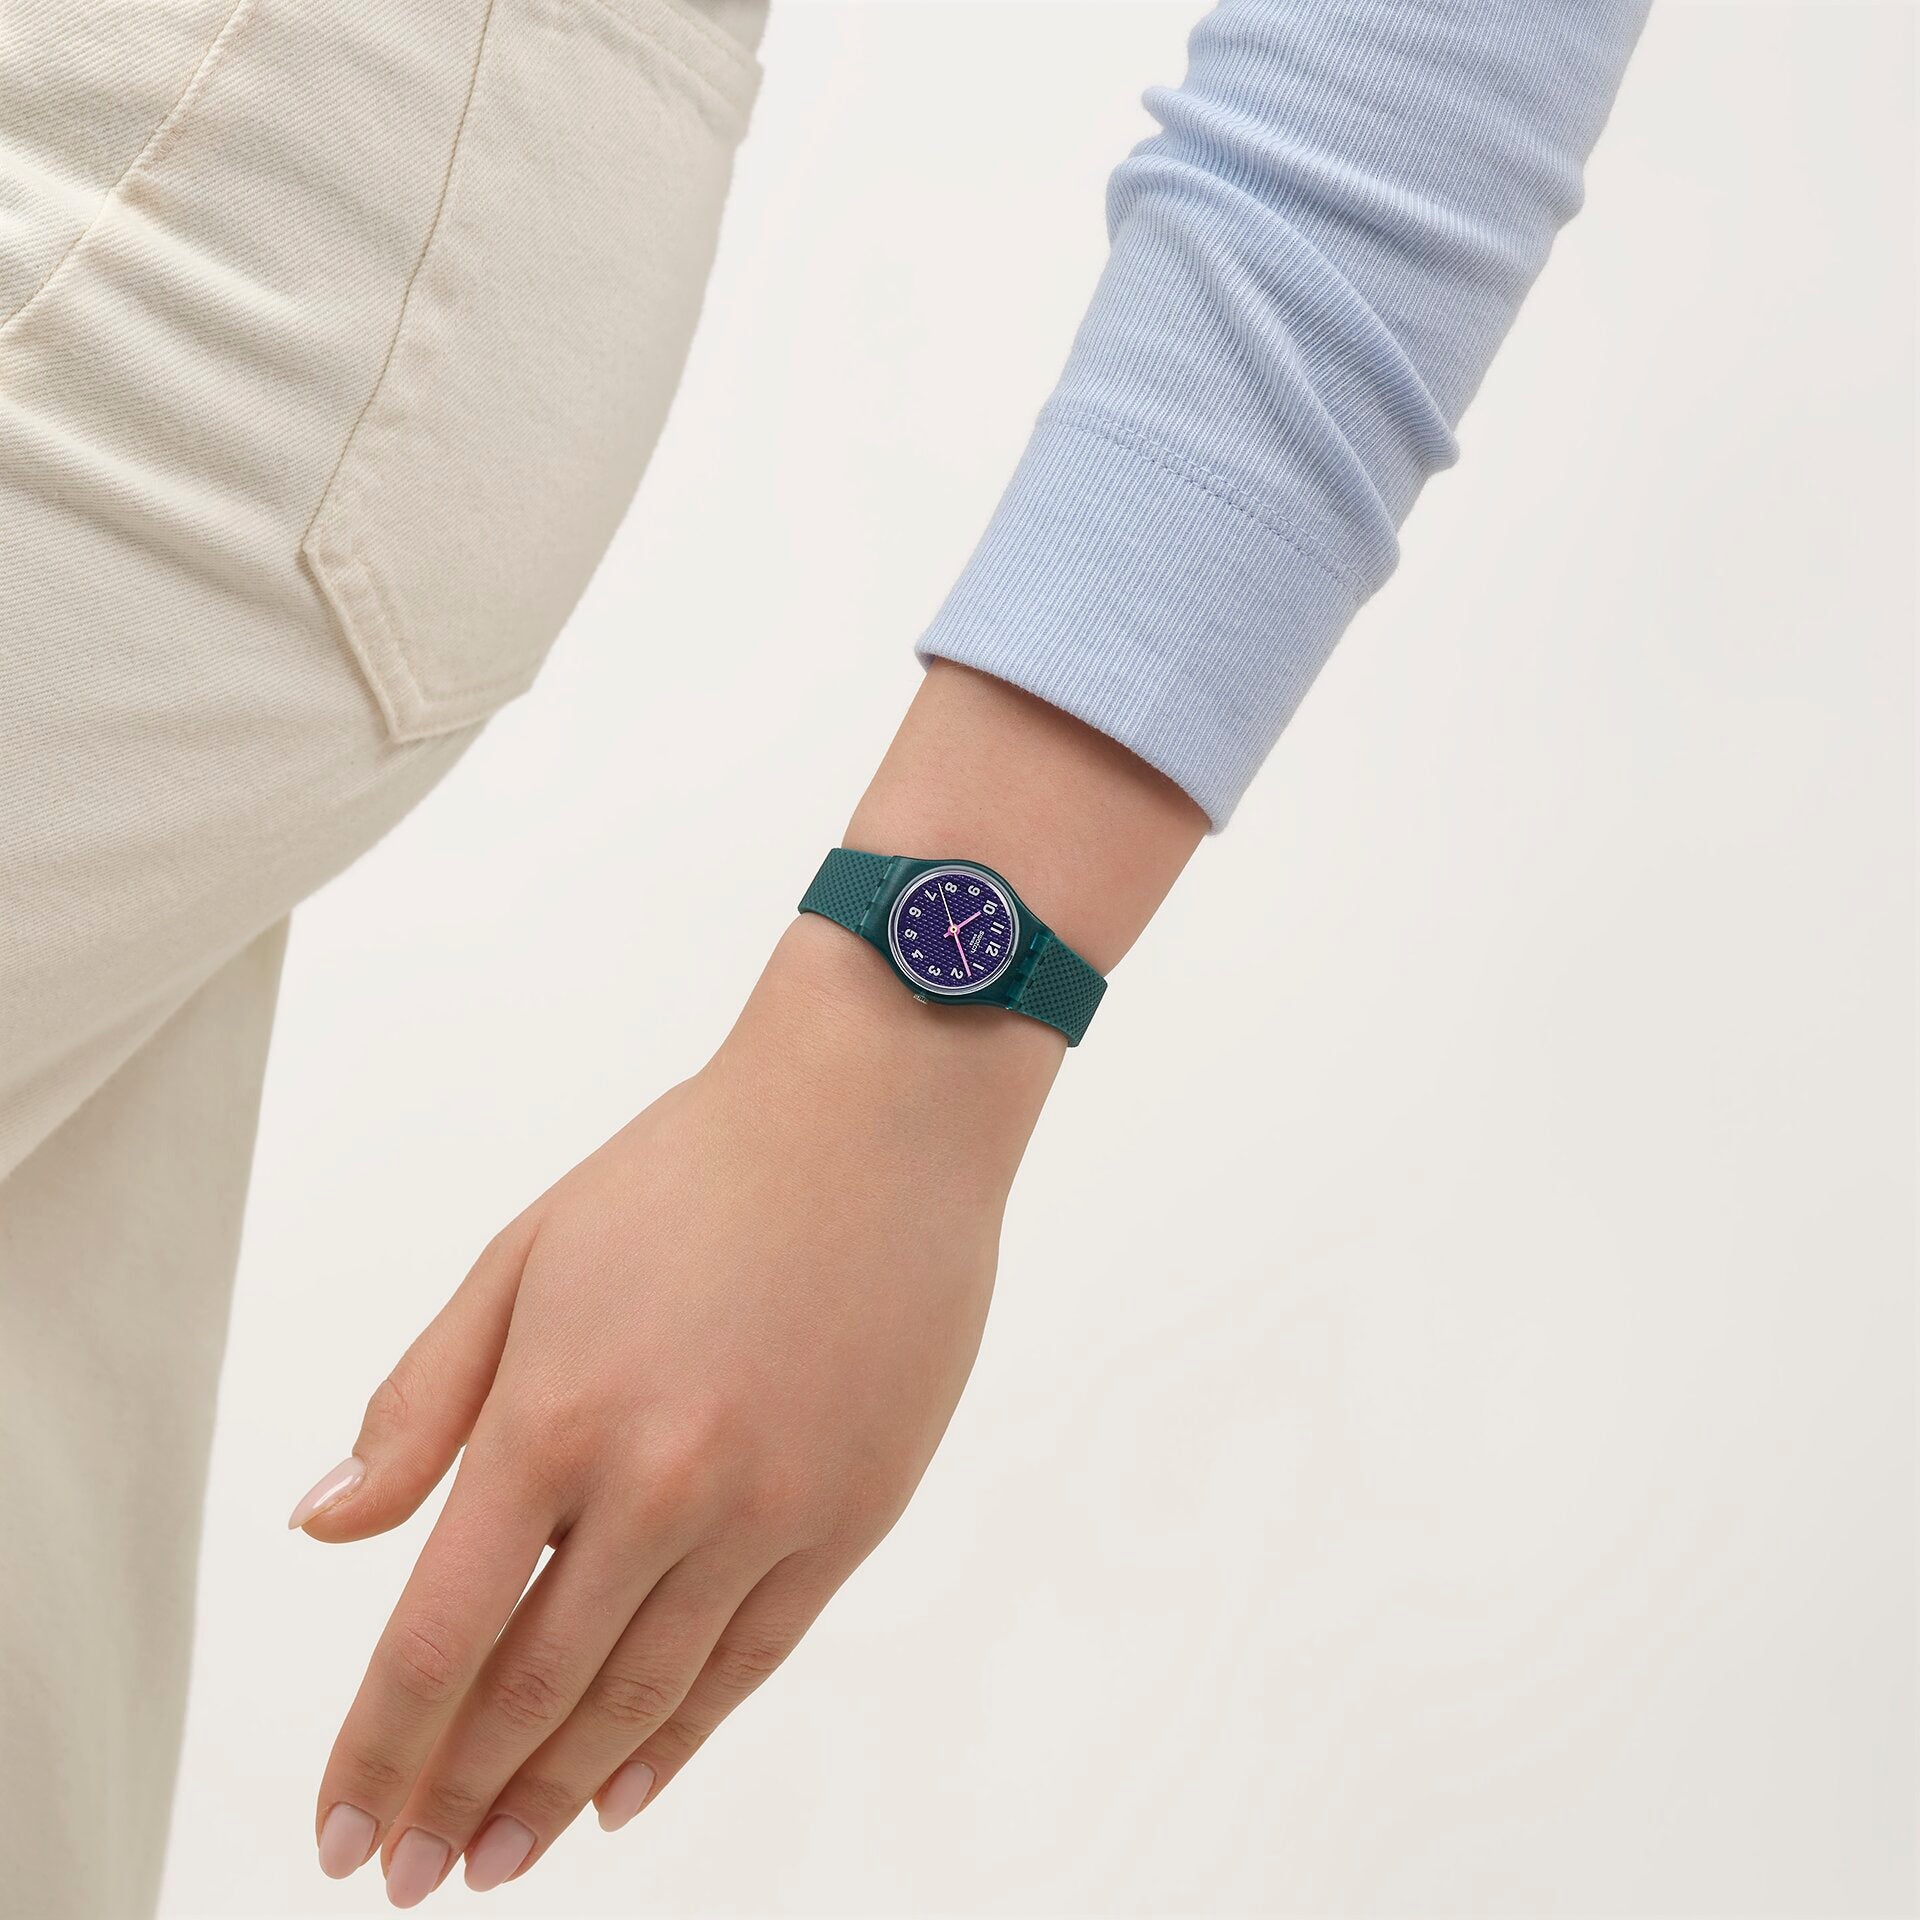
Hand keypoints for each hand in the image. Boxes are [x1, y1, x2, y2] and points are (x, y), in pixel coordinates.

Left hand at [293, 915, 1060, 1903]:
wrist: (877, 1116)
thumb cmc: (693, 1168)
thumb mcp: (525, 1256)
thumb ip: (422, 1404)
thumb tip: (325, 1527)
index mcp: (554, 1413)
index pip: (436, 1638)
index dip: (381, 1752)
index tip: (345, 1830)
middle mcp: (656, 1485)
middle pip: (534, 1690)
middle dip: (460, 1797)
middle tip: (418, 1873)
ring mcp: (765, 1510)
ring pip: (643, 1696)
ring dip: (562, 1792)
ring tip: (505, 1859)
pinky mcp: (850, 1514)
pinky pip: (753, 1660)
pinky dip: (683, 1740)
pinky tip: (628, 1791)